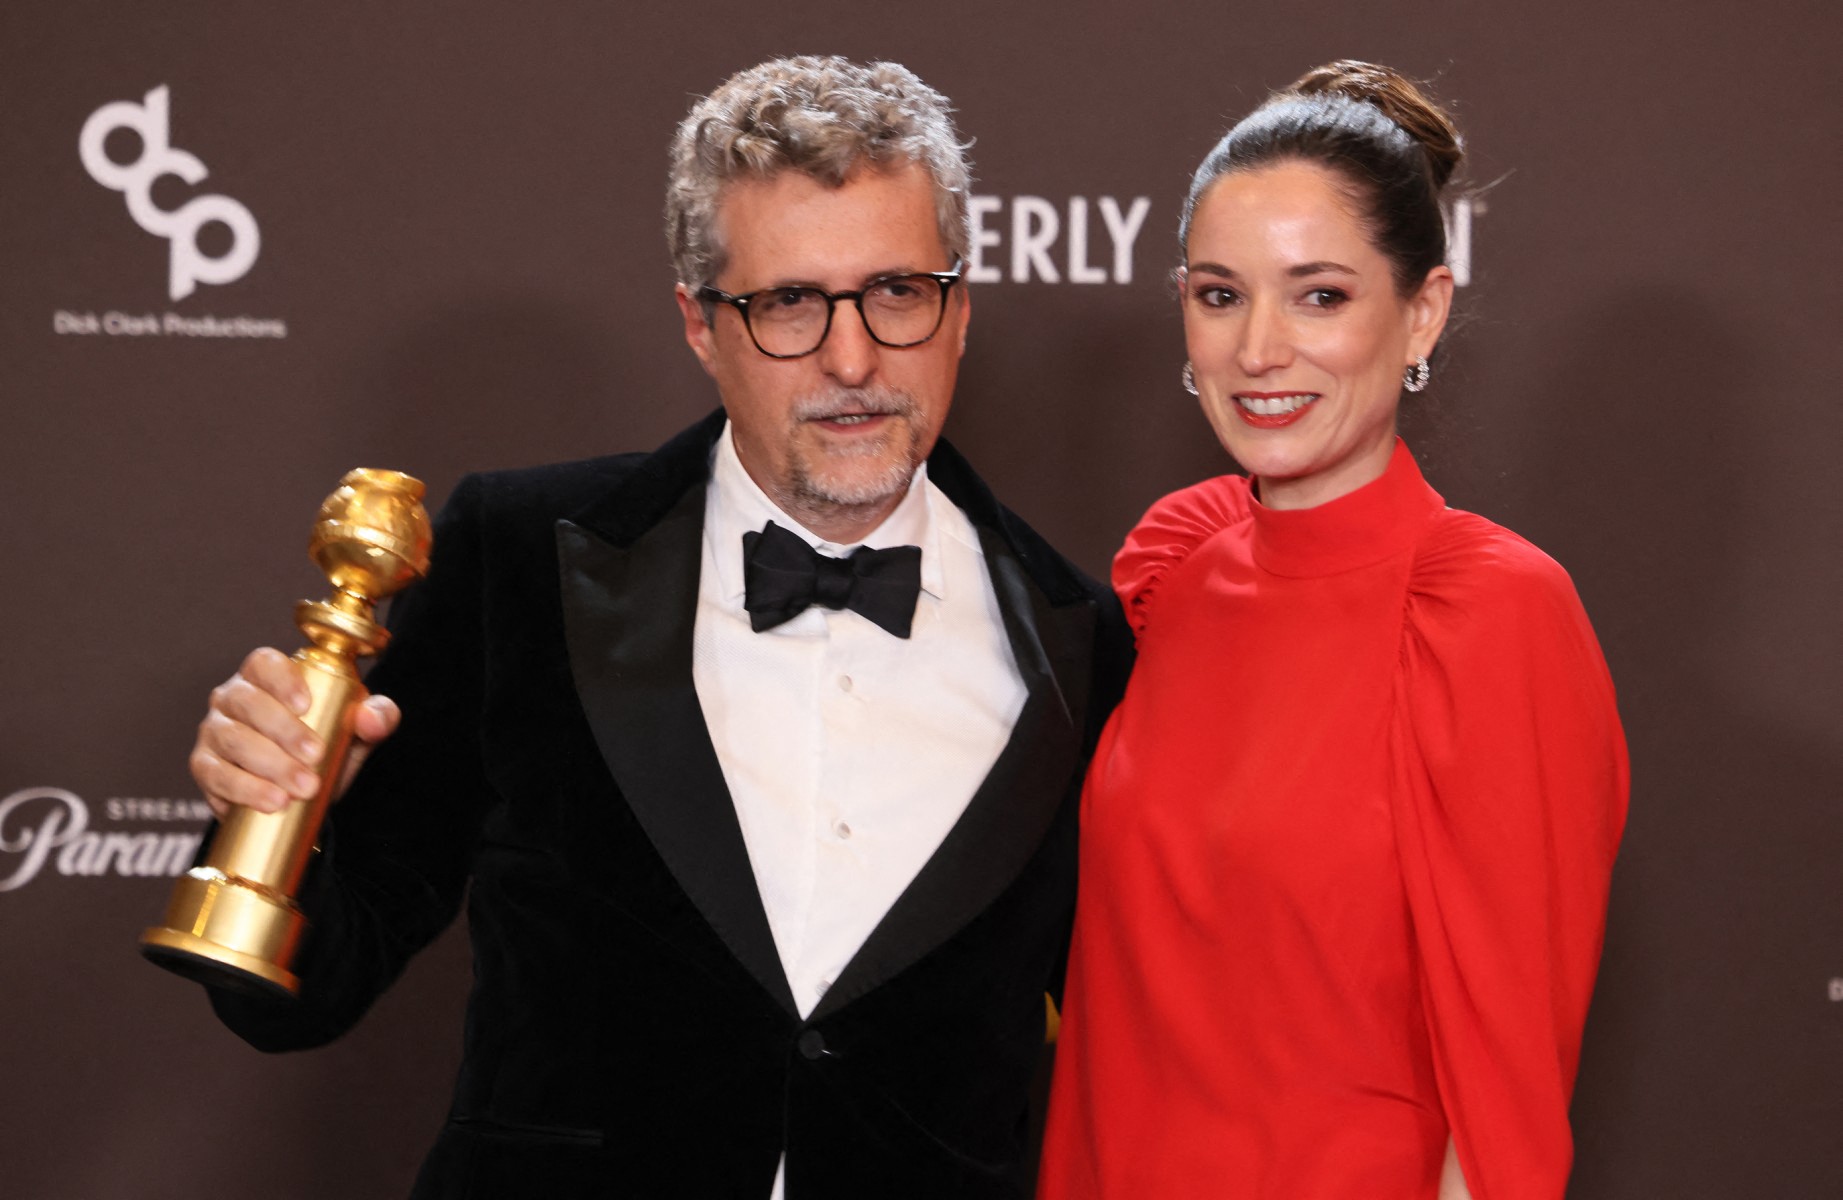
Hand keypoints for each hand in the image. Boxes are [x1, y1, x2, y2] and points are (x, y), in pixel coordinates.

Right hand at [190, 647, 399, 819]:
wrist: (300, 795)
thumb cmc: (324, 746)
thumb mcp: (354, 731)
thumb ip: (375, 717)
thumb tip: (373, 718)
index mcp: (266, 677)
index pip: (264, 663)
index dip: (282, 679)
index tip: (307, 705)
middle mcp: (233, 698)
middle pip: (248, 703)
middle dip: (284, 731)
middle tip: (316, 757)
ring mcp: (214, 731)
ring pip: (233, 740)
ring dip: (269, 766)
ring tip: (301, 788)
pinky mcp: (204, 767)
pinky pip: (216, 775)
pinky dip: (245, 789)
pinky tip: (272, 801)